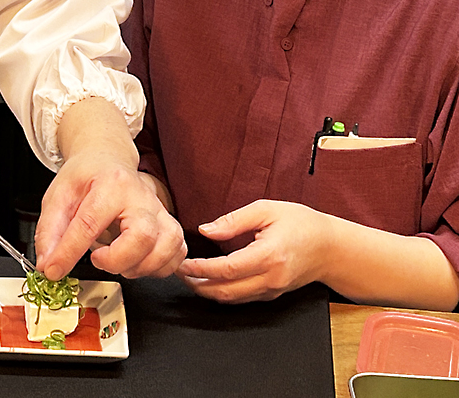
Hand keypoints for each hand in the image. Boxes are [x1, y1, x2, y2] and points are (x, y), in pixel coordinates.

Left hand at [35, 157, 186, 280]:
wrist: (107, 161)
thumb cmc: (87, 178)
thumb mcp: (59, 196)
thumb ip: (50, 231)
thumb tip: (48, 264)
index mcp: (111, 184)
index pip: (90, 223)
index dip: (69, 252)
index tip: (54, 270)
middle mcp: (141, 196)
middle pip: (142, 236)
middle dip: (117, 260)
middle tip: (98, 258)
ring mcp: (160, 211)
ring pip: (165, 248)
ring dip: (138, 266)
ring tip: (117, 259)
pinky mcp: (170, 225)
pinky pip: (177, 255)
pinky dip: (158, 268)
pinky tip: (137, 261)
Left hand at [176, 199, 331, 302]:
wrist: (331, 247)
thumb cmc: (302, 223)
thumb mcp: (267, 209)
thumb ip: (234, 220)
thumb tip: (206, 229)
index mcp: (269, 256)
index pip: (228, 269)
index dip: (202, 268)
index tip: (183, 263)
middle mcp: (271, 278)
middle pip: (227, 291)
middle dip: (199, 284)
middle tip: (179, 273)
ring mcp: (273, 290)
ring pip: (234, 299)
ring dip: (208, 291)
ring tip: (189, 278)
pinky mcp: (274, 294)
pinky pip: (244, 298)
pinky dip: (224, 292)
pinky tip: (210, 282)